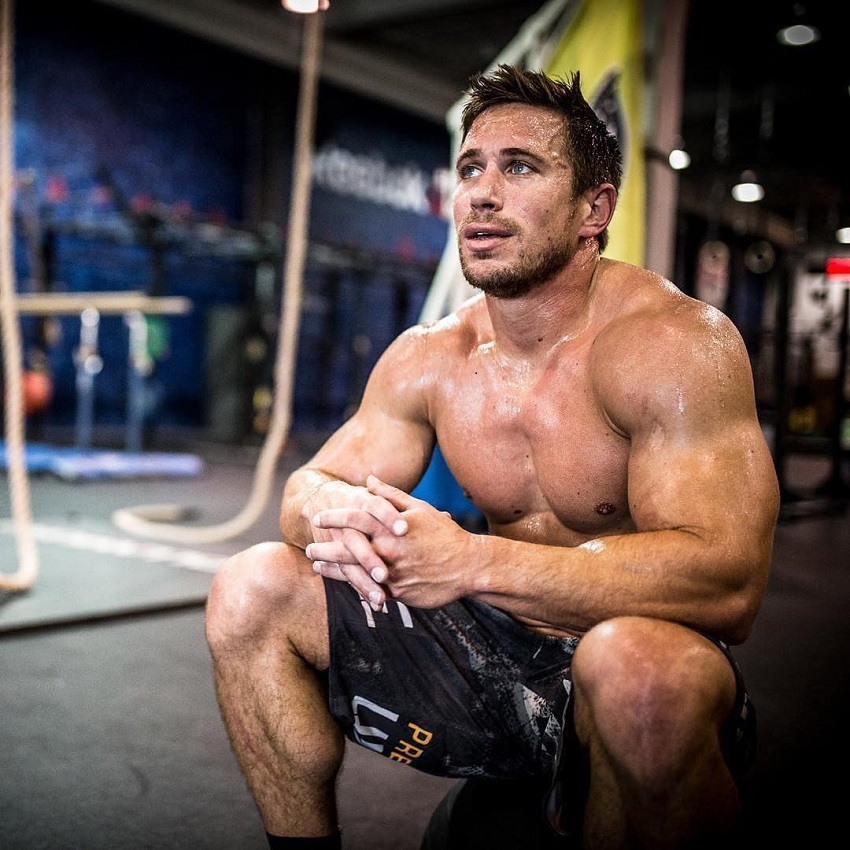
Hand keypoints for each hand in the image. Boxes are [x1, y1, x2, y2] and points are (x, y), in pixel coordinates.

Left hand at [313, 475, 472, 608]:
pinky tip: (344, 585)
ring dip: (333, 571)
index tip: (318, 517)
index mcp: (391, 528)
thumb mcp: (419, 509)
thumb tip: (367, 481)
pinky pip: (372, 591)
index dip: (334, 516)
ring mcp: (392, 574)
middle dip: (325, 549)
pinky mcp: (398, 593)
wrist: (468, 566)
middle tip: (308, 549)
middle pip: (347, 549)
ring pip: (354, 573)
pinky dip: (356, 587)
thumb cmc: (444, 534)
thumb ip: (390, 495)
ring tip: (317, 567)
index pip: (355, 518)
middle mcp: (388, 551)